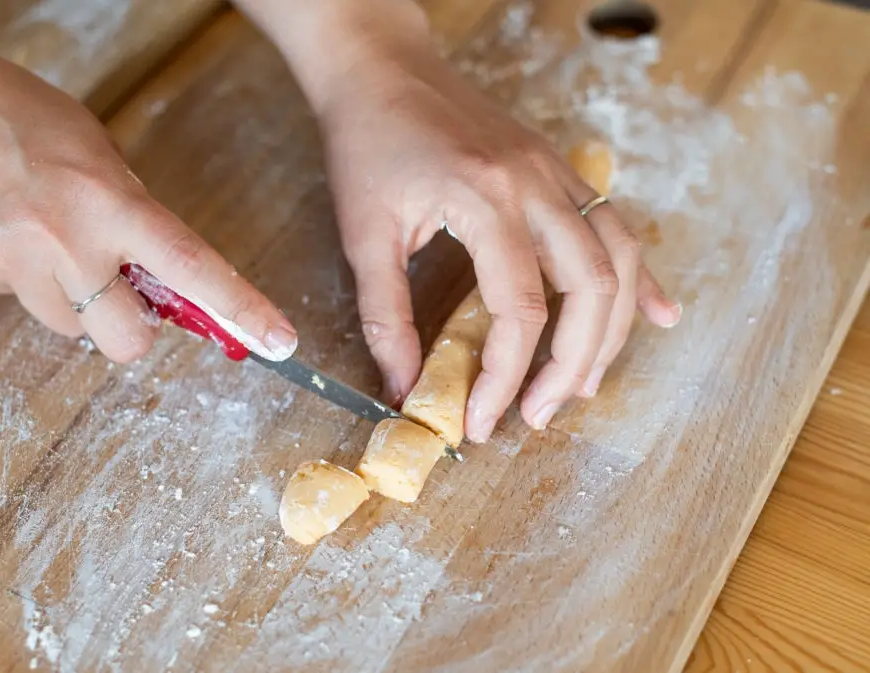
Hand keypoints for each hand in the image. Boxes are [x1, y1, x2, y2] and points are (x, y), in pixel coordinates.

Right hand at [0, 9, 296, 363]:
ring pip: (70, 328)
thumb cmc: (12, 110)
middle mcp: (66, 246)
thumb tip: (154, 265)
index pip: (191, 268)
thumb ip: (130, 209)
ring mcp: (14, 267)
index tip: (277, 341)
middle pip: (126, 341)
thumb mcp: (94, 148)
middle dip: (134, 329)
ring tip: (49, 244)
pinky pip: (19, 302)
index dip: (240, 310)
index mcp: (111, 204)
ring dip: (75, 301)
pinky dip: (26, 280)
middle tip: (123, 294)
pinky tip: (10, 234)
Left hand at [313, 20, 680, 439]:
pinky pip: (617, 226)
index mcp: (485, 200)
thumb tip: (404, 388)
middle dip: (572, 366)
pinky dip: (640, 277)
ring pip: (618, 259)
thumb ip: (385, 316)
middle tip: (540, 414)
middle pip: (590, 289)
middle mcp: (536, 185)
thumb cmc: (367, 144)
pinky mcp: (559, 170)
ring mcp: (556, 173)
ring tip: (586, 383)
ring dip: (612, 330)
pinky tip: (659, 314)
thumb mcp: (363, 234)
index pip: (518, 311)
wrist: (383, 69)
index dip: (503, 378)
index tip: (481, 421)